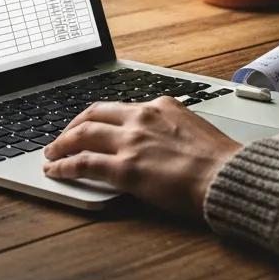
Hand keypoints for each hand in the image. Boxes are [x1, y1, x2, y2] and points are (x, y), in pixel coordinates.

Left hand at [42, 96, 241, 218]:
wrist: (226, 175)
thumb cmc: (218, 159)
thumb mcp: (192, 127)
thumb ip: (168, 127)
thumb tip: (155, 140)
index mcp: (160, 105)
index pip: (118, 106)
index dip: (96, 116)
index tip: (87, 124)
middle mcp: (142, 116)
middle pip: (93, 114)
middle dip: (72, 125)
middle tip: (61, 138)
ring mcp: (132, 141)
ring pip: (83, 135)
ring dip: (62, 144)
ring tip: (51, 153)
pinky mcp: (126, 168)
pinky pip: (84, 164)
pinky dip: (64, 167)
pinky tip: (55, 171)